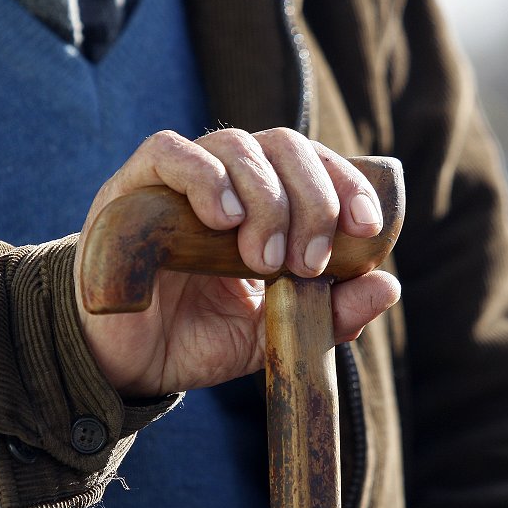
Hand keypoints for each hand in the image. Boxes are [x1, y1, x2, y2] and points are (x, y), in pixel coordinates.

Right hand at [74, 128, 400, 398]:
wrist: (120, 363)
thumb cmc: (195, 338)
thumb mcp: (272, 334)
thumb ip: (328, 313)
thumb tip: (387, 285)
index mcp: (265, 204)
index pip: (314, 164)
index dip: (346, 183)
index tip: (364, 228)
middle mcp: (227, 180)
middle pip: (282, 144)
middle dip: (310, 198)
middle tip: (305, 261)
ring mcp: (178, 179)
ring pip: (234, 144)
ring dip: (263, 196)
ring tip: (262, 258)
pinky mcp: (131, 187)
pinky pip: (170, 152)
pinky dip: (204, 176)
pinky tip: (221, 218)